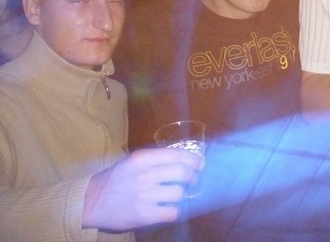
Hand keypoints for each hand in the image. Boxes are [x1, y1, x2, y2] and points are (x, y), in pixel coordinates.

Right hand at [82, 148, 202, 230]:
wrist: (89, 202)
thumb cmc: (114, 179)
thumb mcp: (132, 162)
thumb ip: (156, 160)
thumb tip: (186, 160)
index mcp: (141, 158)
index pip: (178, 155)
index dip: (194, 160)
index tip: (199, 164)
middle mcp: (144, 175)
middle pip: (184, 173)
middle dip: (192, 177)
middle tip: (190, 180)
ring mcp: (144, 195)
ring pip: (179, 193)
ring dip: (180, 194)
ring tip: (172, 195)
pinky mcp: (143, 215)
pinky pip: (172, 212)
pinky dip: (173, 211)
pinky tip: (166, 208)